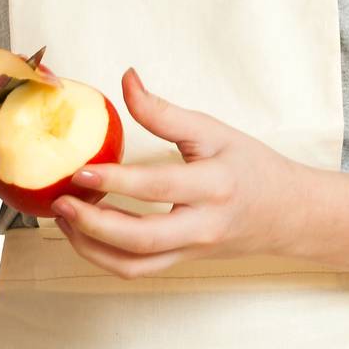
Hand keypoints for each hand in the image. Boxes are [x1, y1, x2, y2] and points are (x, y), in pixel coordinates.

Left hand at [51, 68, 306, 277]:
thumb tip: (126, 79)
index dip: (115, 181)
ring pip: (134, 265)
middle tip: (61, 201)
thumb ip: (164, 112)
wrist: (288, 213)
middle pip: (141, 239)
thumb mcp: (213, 131)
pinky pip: (137, 270)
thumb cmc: (250, 167)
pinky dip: (103, 256)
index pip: (158, 186)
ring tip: (63, 217)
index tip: (81, 170)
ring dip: (90, 247)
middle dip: (93, 224)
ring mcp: (191, 250)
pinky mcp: (181, 262)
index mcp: (213, 186)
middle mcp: (202, 226)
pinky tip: (82, 232)